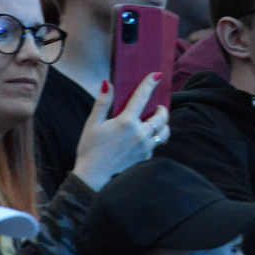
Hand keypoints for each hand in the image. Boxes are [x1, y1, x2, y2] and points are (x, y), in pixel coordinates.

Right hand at [71, 75, 169, 190]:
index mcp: (126, 122)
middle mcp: (140, 133)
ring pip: (164, 132)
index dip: (150, 84)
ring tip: (156, 121)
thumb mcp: (92, 124)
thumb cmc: (90, 150)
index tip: (157, 75)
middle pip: (161, 116)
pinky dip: (156, 138)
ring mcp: (145, 147)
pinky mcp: (146, 157)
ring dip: (163, 124)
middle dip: (162, 108)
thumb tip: (107, 83)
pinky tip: (147, 137)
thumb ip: (103, 103)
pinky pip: (157, 144)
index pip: (142, 97)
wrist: (94, 179)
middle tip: (156, 107)